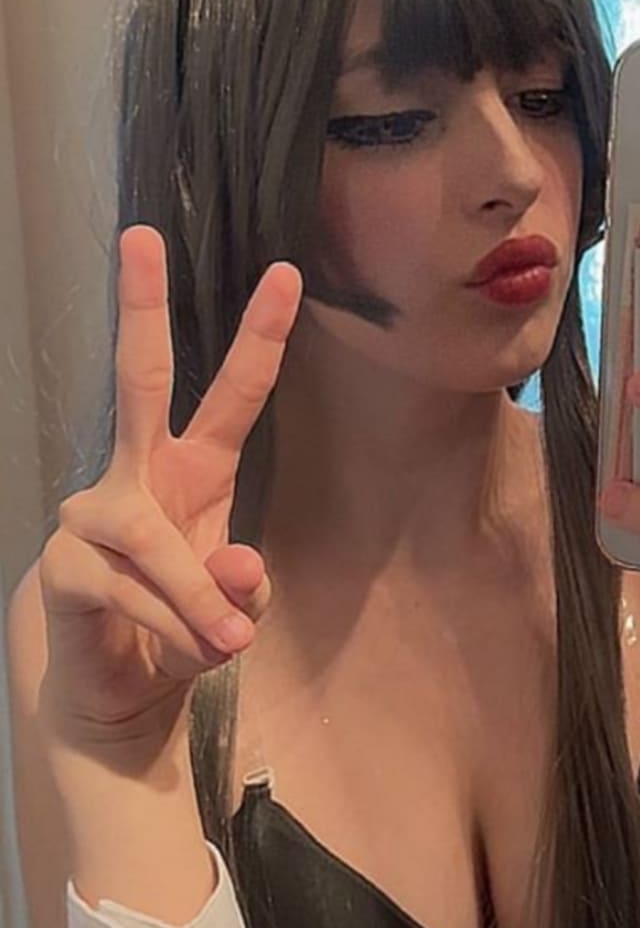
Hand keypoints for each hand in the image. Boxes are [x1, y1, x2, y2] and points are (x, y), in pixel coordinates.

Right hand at [38, 226, 302, 736]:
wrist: (114, 691)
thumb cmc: (178, 628)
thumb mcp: (231, 614)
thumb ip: (244, 591)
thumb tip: (240, 565)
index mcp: (195, 468)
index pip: (233, 394)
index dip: (259, 336)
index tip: (286, 272)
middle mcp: (140, 474)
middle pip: (140, 378)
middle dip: (142, 308)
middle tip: (142, 236)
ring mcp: (96, 514)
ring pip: (154, 537)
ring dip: (194, 594)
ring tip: (228, 641)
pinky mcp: (66, 564)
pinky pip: (129, 588)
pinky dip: (167, 623)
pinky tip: (184, 647)